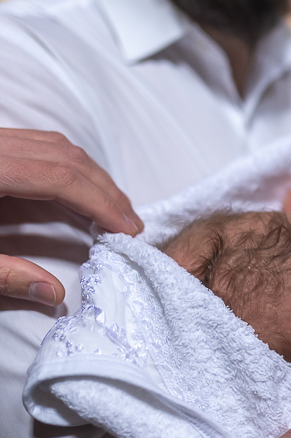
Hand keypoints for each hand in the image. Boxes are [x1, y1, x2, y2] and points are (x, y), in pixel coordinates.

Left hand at [0, 128, 142, 305]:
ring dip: (92, 176)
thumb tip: (53, 294)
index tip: (125, 229)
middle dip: (106, 191)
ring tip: (113, 208)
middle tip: (131, 224)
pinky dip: (70, 166)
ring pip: (58, 146)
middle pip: (68, 157)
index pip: (62, 178)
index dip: (100, 203)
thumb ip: (5, 274)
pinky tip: (79, 190)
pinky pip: (41, 144)